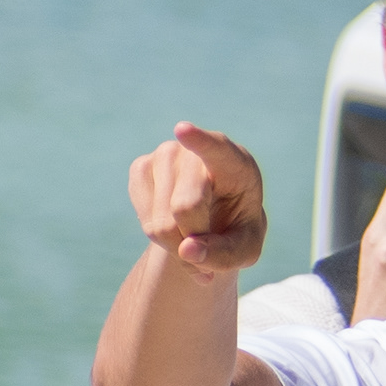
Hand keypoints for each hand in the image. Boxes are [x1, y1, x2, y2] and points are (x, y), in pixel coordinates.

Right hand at [128, 125, 266, 278]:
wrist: (212, 221)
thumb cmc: (235, 231)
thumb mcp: (244, 250)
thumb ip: (225, 254)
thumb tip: (187, 249)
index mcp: (235, 163)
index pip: (216, 149)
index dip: (200, 141)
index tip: (183, 130)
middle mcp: (197, 152)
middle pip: (185, 208)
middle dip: (194, 239)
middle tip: (207, 243)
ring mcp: (165, 155)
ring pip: (161, 223)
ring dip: (176, 243)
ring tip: (193, 233)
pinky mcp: (141, 167)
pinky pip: (145, 220)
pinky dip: (159, 237)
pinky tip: (173, 224)